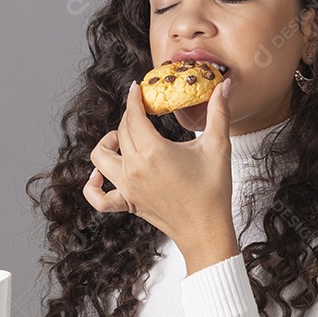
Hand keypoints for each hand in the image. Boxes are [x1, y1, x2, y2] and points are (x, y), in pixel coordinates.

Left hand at [84, 79, 234, 246]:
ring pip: (100, 157)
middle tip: (145, 110)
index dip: (134, 98)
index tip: (136, 88)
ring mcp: (128, 187)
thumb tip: (224, 86)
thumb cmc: (213, 191)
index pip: (133, 116)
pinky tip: (100, 175)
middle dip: (130, 116)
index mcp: (153, 151)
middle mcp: (134, 168)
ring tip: (123, 138)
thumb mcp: (218, 146)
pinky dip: (93, 185)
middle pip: (121, 131)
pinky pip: (98, 197)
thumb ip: (219, 112)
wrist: (207, 230)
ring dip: (108, 142)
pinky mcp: (128, 203)